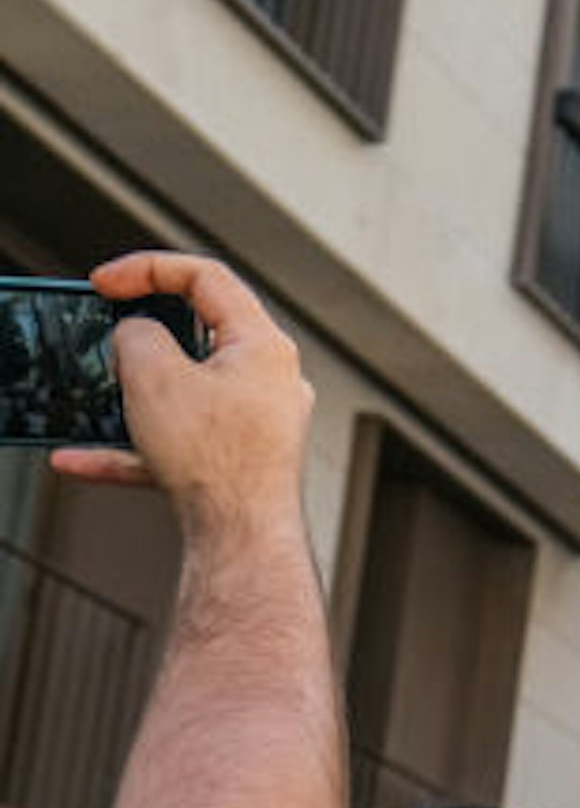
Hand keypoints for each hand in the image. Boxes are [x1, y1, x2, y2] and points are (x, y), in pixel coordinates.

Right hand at [50, 253, 312, 531]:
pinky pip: (177, 443)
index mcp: (263, 345)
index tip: (104, 282)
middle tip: (104, 335)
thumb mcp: (153, 375)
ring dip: (130, 395)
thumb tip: (138, 336)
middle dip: (141, 335)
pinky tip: (80, 459)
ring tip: (94, 396)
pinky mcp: (239, 461)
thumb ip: (137, 335)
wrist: (242, 539)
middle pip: (197, 334)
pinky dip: (131, 447)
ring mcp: (258, 423)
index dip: (148, 268)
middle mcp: (271, 380)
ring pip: (182, 393)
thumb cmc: (217, 459)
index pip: (207, 278)